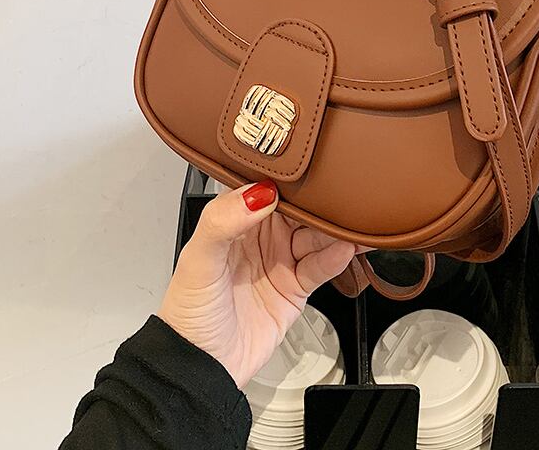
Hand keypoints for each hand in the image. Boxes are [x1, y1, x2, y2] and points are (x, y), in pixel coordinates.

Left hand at [157, 180, 355, 388]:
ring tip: (349, 221)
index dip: (286, 179)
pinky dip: (335, 257)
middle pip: (297, 211)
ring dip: (333, 228)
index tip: (306, 170)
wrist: (201, 368)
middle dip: (318, 202)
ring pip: (314, 236)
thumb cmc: (188, 313)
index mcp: (233, 222)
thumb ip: (222, 221)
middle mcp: (259, 238)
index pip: (265, 190)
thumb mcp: (197, 260)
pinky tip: (345, 249)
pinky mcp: (295, 287)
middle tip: (339, 193)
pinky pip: (320, 266)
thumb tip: (256, 194)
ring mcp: (279, 262)